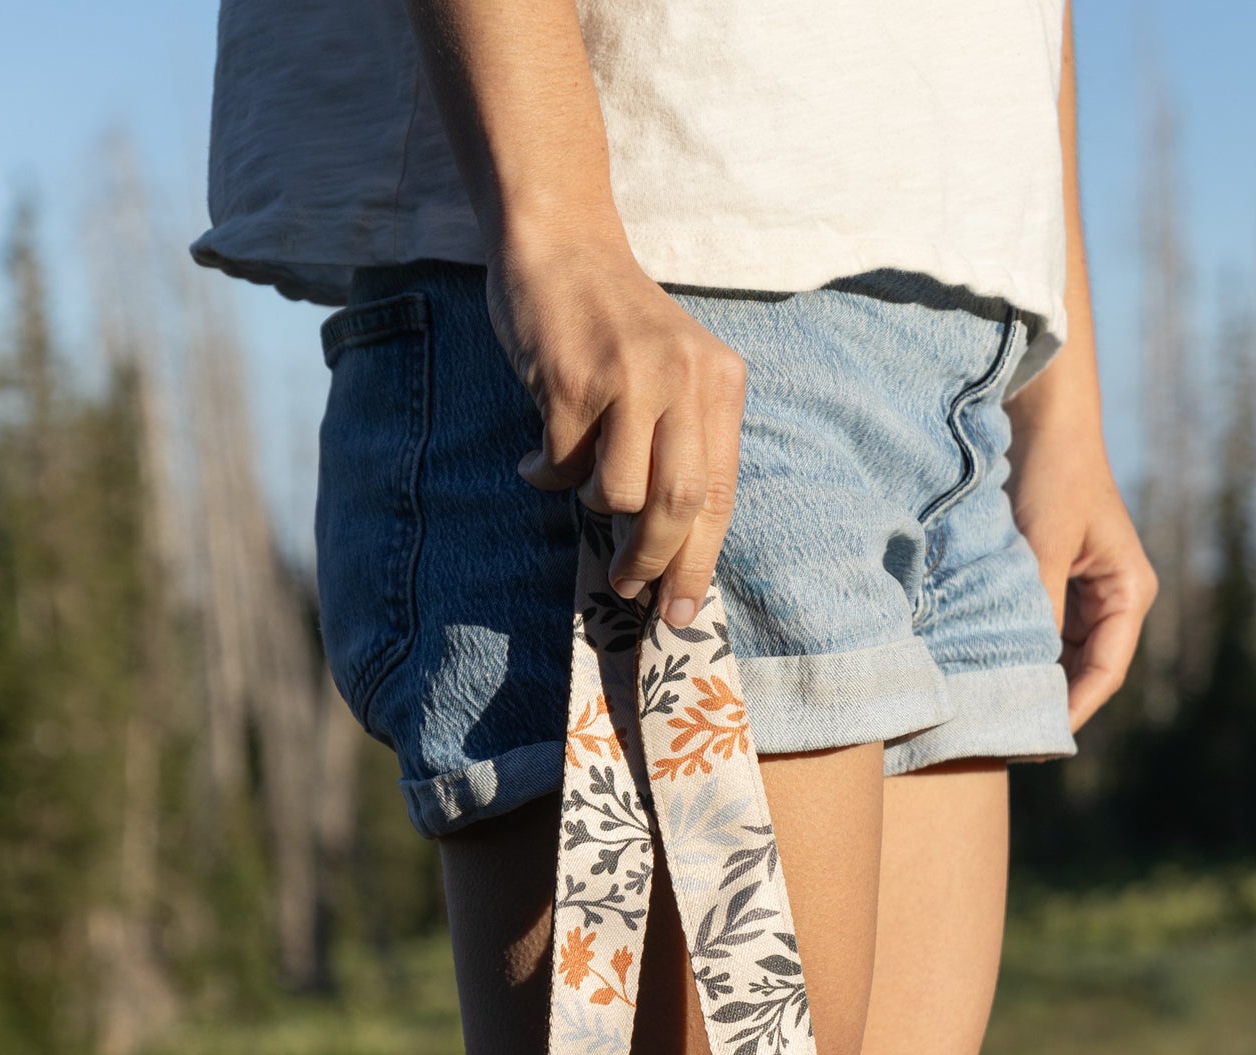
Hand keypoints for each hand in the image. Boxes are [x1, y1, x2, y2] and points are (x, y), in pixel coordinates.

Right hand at [487, 233, 746, 621]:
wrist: (559, 243)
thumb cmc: (614, 326)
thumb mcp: (673, 375)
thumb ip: (680, 447)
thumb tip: (669, 555)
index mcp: (718, 382)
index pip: (718, 495)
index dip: (697, 563)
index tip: (678, 611)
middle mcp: (682, 376)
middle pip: (676, 503)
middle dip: (649, 559)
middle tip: (625, 584)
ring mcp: (627, 376)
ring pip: (615, 492)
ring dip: (590, 505)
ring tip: (577, 482)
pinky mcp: (571, 379)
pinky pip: (561, 465)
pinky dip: (545, 476)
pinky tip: (537, 458)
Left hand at [1007, 399, 1156, 729]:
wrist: (1039, 414)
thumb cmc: (1053, 471)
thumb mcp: (1043, 546)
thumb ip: (1038, 611)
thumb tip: (1021, 675)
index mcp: (1128, 593)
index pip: (1104, 673)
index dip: (1071, 709)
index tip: (1034, 738)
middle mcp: (1110, 600)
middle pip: (1080, 673)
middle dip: (1045, 700)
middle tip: (1000, 735)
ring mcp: (1080, 594)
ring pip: (1055, 657)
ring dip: (1025, 676)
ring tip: (988, 709)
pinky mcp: (1050, 582)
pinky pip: (1035, 632)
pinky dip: (1012, 649)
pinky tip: (981, 669)